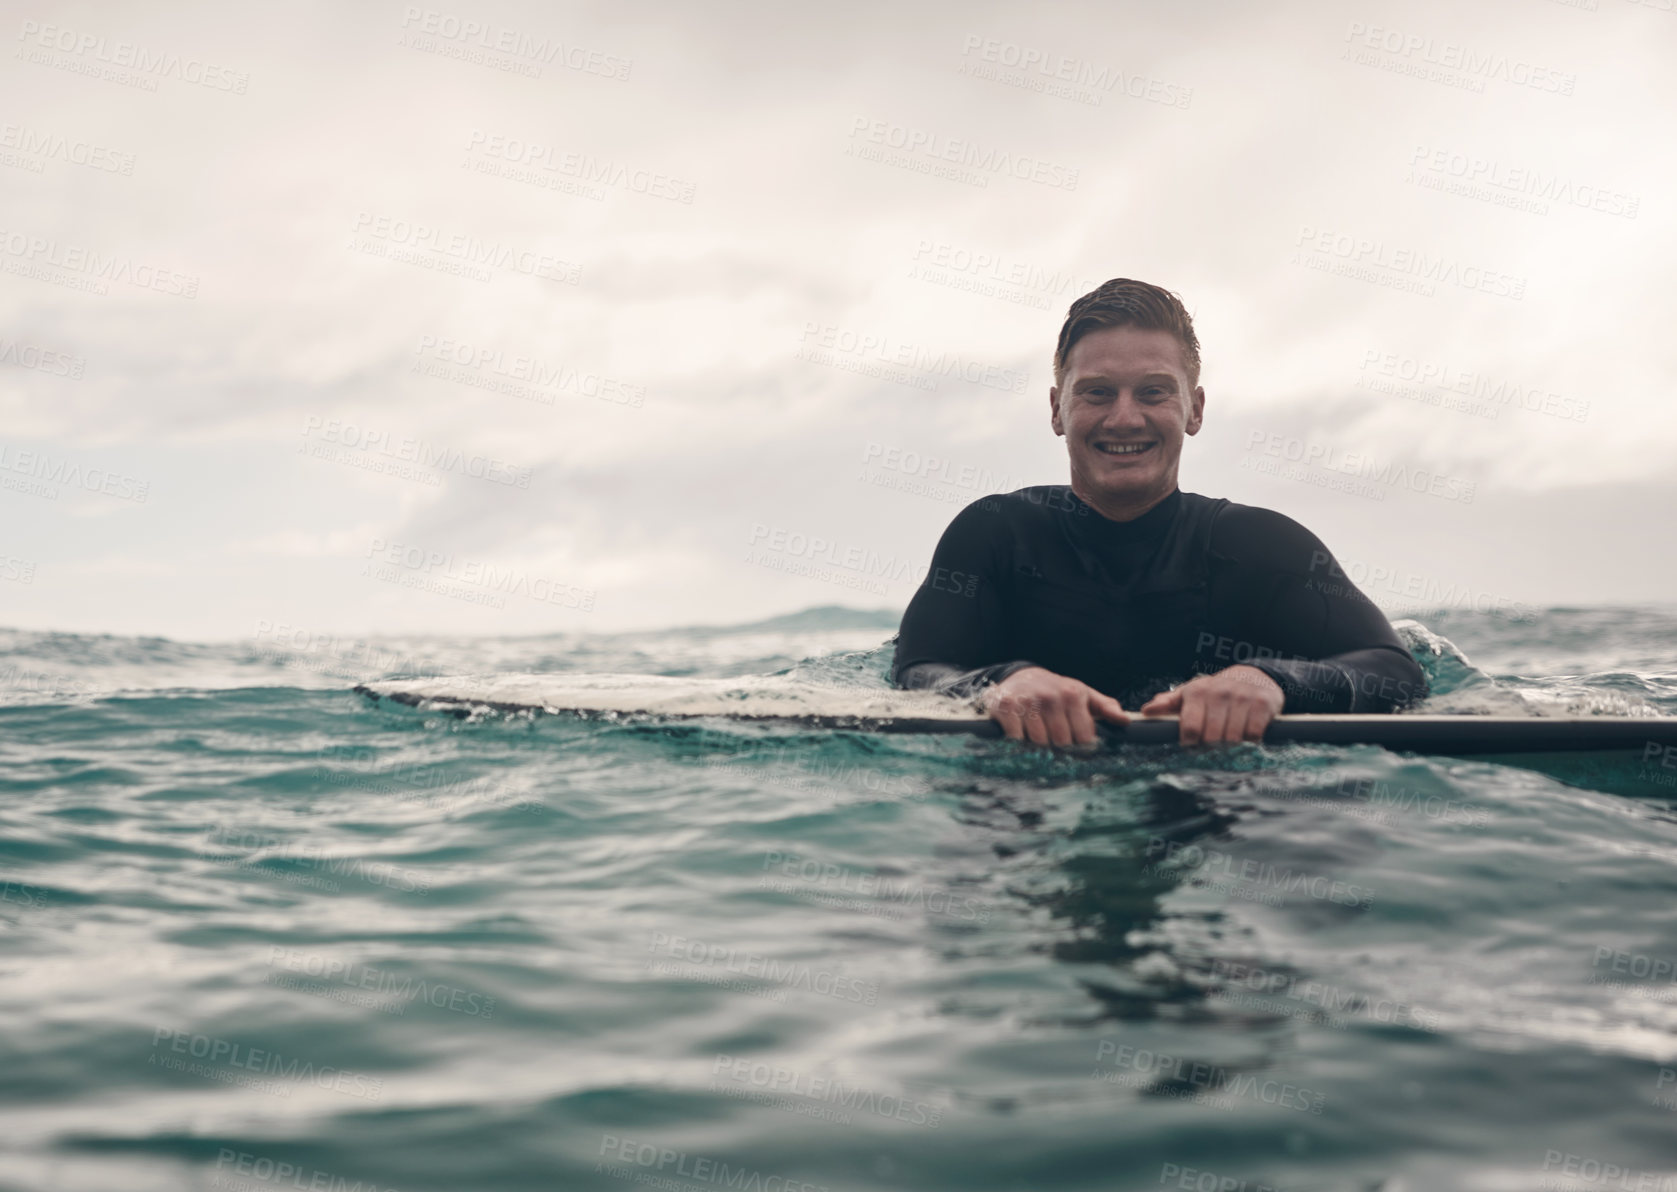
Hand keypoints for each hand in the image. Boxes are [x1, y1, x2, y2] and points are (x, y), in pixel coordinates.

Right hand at [982, 666, 1128, 746]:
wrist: (1019, 677)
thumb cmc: (1056, 691)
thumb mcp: (1083, 694)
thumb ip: (1106, 707)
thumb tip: (1125, 721)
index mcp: (1073, 695)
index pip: (1083, 737)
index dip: (1080, 747)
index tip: (1074, 746)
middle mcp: (1051, 696)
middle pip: (1061, 742)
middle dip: (1058, 747)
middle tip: (1053, 740)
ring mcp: (1028, 701)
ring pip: (1039, 743)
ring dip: (1037, 745)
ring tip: (1036, 735)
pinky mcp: (1006, 707)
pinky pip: (1015, 738)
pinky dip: (1017, 741)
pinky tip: (1020, 732)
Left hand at [1139, 665, 1283, 744]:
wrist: (1255, 676)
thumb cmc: (1216, 691)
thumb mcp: (1191, 694)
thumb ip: (1168, 704)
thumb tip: (1146, 711)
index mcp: (1197, 691)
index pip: (1190, 728)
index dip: (1190, 744)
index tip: (1192, 746)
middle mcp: (1219, 692)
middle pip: (1211, 738)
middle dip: (1211, 747)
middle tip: (1213, 745)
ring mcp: (1242, 697)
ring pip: (1232, 739)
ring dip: (1230, 745)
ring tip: (1229, 738)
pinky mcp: (1263, 704)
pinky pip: (1253, 735)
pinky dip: (1250, 740)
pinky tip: (1246, 732)